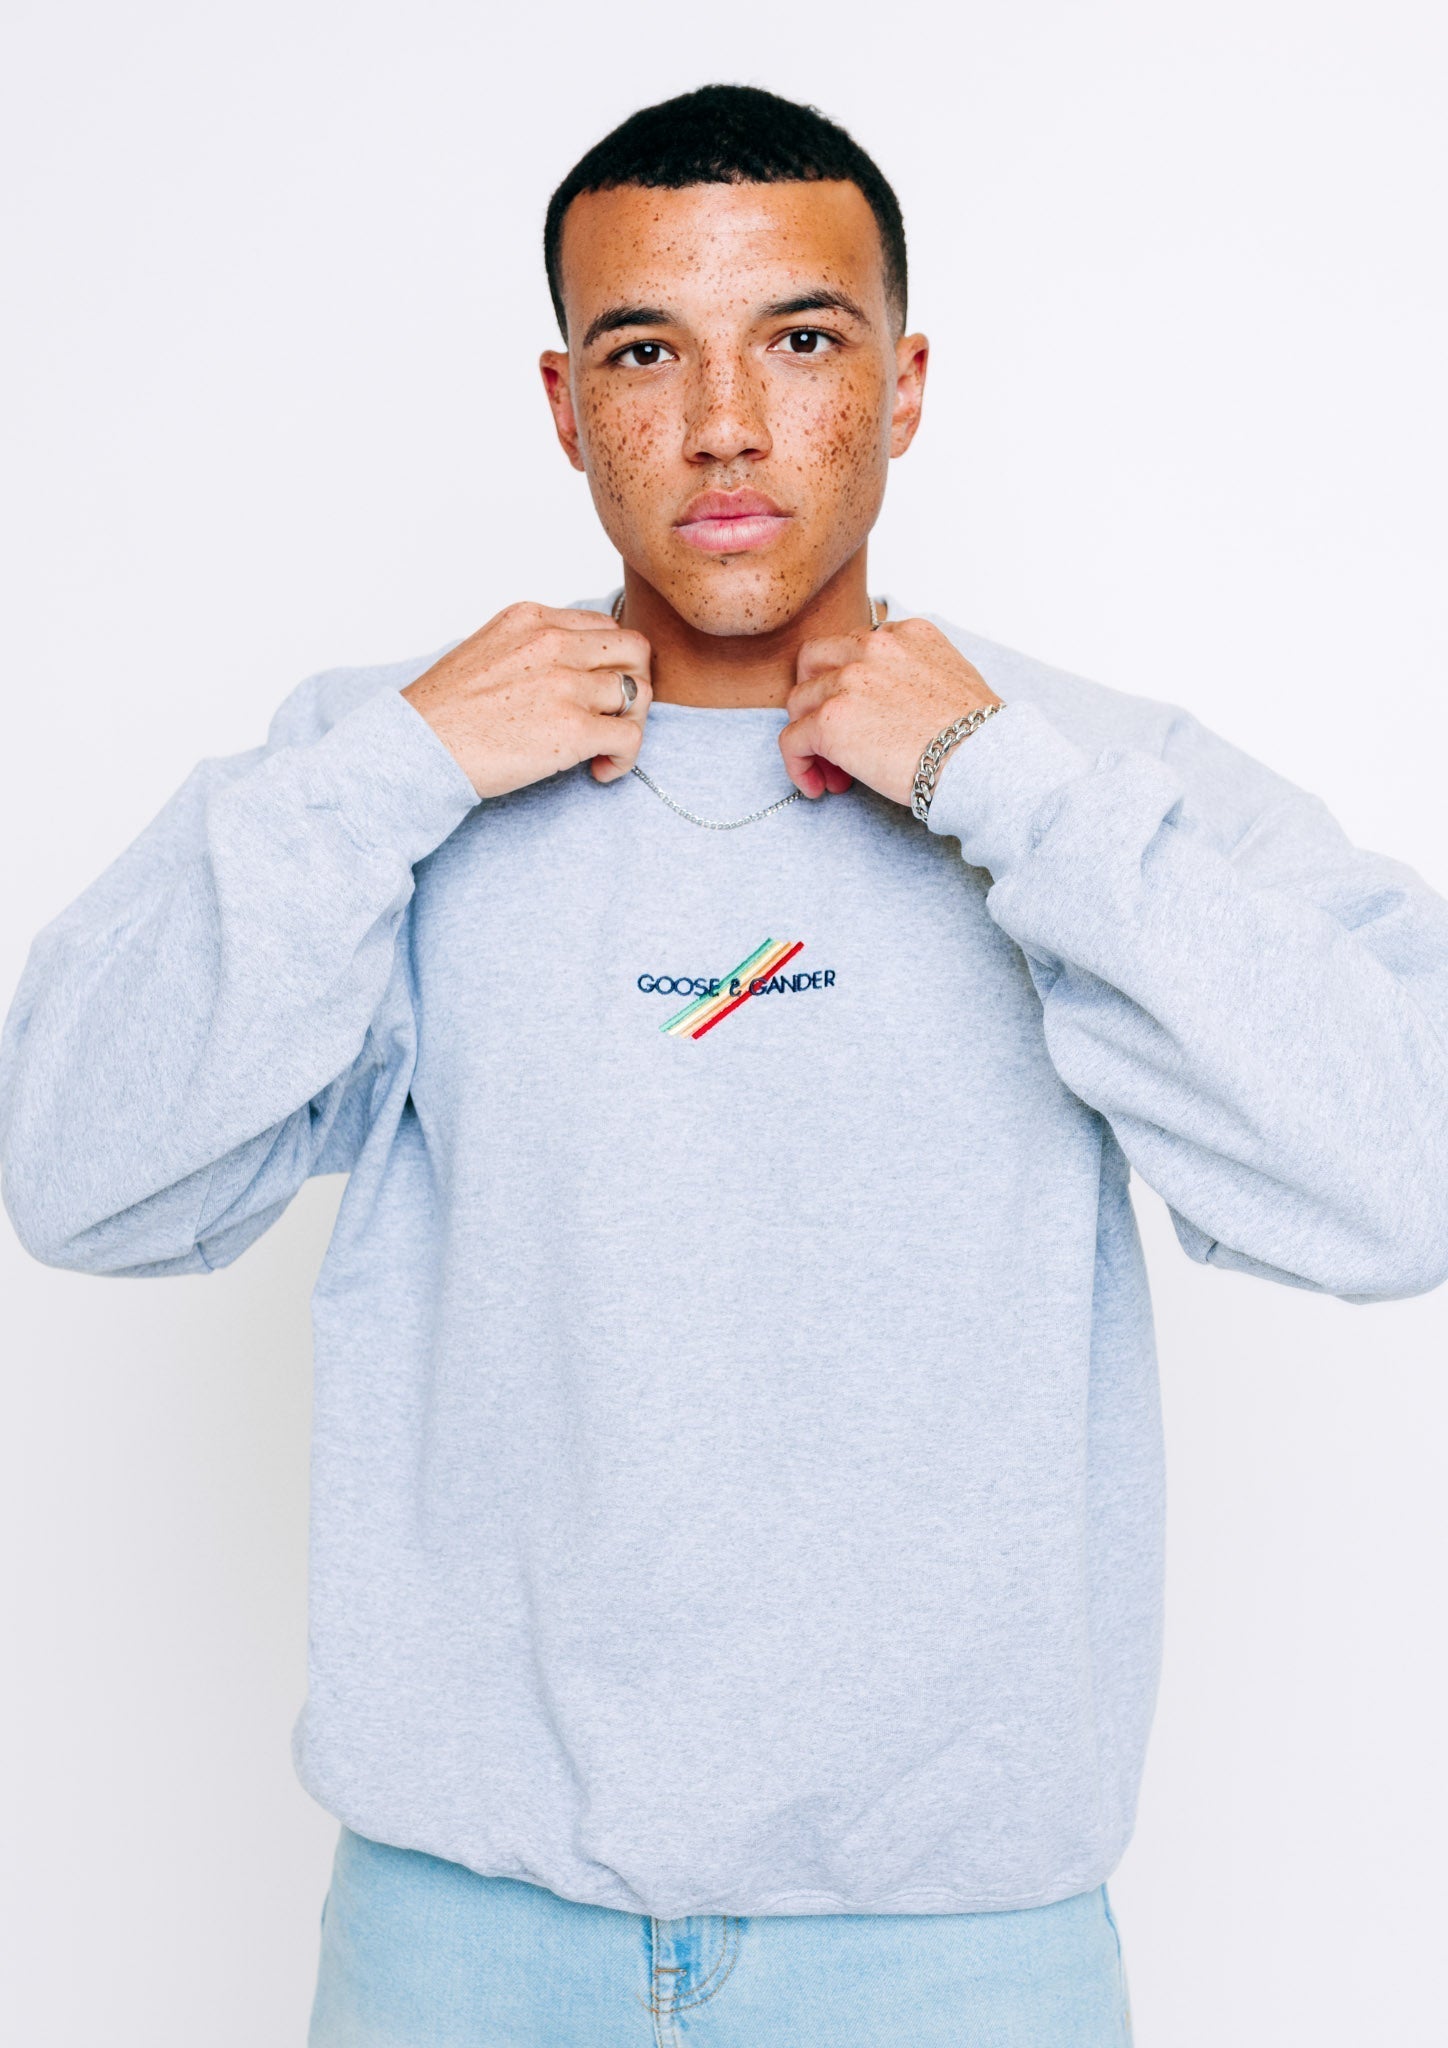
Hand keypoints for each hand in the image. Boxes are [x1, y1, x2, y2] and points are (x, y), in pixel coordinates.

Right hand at [401, 602, 652, 798]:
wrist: (415, 748)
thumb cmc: (443, 713)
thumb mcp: (488, 651)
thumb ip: (532, 650)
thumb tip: (570, 672)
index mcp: (533, 619)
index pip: (605, 626)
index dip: (611, 662)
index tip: (597, 691)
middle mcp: (553, 643)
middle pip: (635, 650)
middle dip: (636, 684)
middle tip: (615, 716)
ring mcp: (565, 685)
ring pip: (638, 694)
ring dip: (629, 725)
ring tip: (602, 750)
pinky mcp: (572, 729)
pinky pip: (630, 737)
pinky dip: (625, 757)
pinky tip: (599, 770)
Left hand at [778, 618, 1000, 805]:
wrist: (983, 760)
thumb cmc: (978, 735)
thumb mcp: (951, 677)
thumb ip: (911, 674)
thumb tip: (885, 704)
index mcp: (905, 633)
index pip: (852, 646)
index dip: (846, 684)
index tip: (860, 717)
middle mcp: (872, 647)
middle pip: (813, 664)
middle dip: (815, 699)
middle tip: (831, 737)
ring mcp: (848, 682)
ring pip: (798, 704)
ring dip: (810, 740)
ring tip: (834, 774)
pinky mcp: (830, 721)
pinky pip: (791, 740)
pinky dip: (798, 765)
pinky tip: (817, 786)